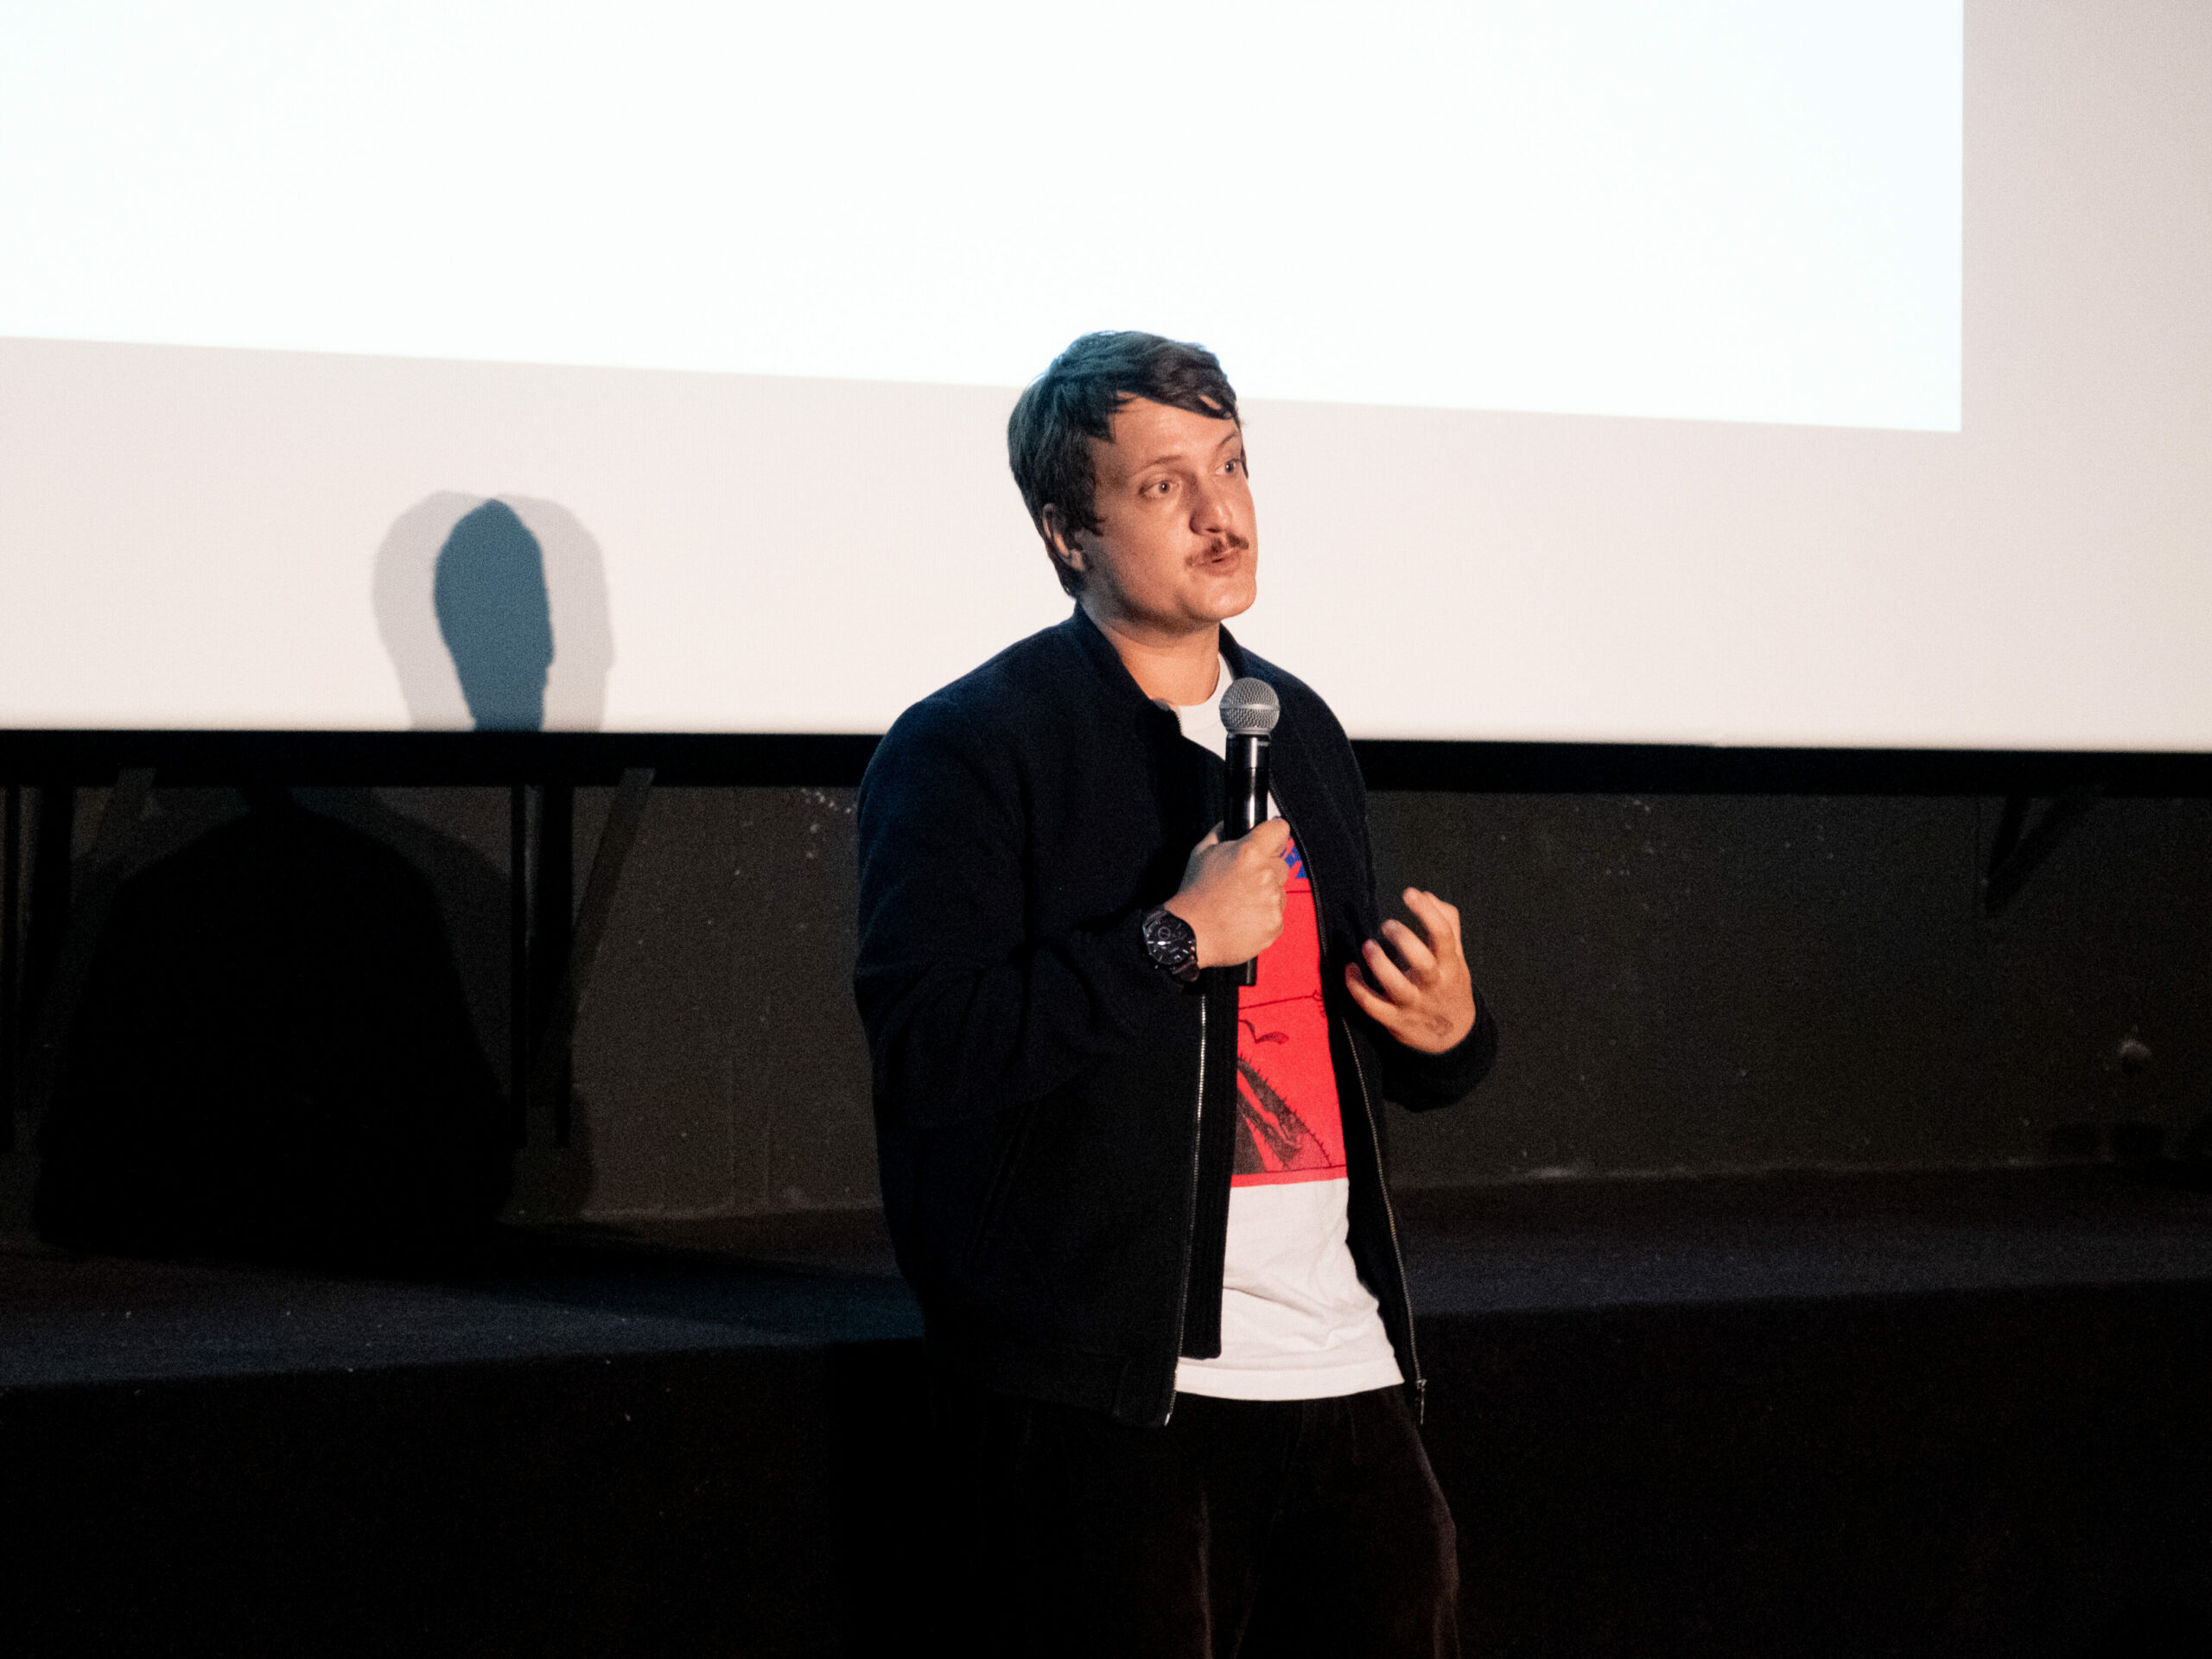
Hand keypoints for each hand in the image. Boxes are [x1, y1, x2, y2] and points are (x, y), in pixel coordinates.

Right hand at [1165, 819, 1291, 967]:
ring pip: (1280, 891)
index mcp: (1249, 853)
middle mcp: (1265, 874)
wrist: (1192, 934)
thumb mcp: (1200, 853)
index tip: (1272, 841)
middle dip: (1267, 870)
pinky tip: (1244, 919)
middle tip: (1244, 882)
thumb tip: (1230, 823)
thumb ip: (1220, 833)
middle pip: (1281, 864)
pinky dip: (1264, 917)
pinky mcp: (1275, 923)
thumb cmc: (1194, 895)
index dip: (1274, 834)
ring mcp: (1272, 900)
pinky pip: (1277, 914)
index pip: (1279, 829)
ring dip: (1266, 895)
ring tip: (1240, 904)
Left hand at [1344, 888, 1476, 1053]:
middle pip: (1423, 964)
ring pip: (1397, 987)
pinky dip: (1357, 987)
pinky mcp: (1394, 1020)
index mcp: (1450, 965)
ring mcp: (1413, 1005)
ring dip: (1379, 965)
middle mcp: (1433, 985)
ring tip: (1367, 945)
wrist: (1452, 1037)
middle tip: (1387, 924)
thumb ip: (1447, 923)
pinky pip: (1373, 1006)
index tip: (1409, 893)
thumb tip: (1427, 895)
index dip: (1428, 912)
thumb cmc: (1449, 985)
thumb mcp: (1456, 956)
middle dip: (1405, 941)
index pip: (1444, 936)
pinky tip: (1350, 968)